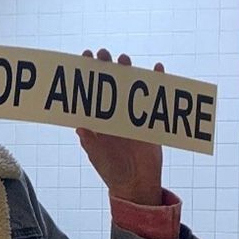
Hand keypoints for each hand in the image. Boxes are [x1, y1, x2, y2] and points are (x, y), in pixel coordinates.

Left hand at [76, 48, 163, 205]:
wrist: (135, 184)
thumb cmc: (111, 170)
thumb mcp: (97, 155)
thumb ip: (90, 141)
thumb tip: (79, 126)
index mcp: (98, 118)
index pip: (91, 91)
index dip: (87, 74)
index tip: (84, 58)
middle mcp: (113, 112)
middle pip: (110, 84)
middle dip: (106, 67)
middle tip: (104, 54)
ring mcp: (132, 114)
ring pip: (131, 86)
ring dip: (128, 71)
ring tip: (124, 60)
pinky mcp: (150, 120)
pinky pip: (155, 97)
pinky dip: (158, 82)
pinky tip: (157, 69)